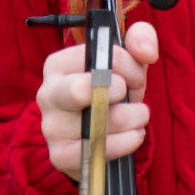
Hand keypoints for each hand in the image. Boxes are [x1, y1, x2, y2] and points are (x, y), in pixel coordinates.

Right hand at [36, 20, 158, 179]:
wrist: (103, 131)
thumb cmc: (113, 90)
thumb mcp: (128, 60)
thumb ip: (141, 39)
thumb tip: (146, 51)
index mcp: (58, 64)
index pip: (96, 56)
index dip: (127, 64)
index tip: (134, 75)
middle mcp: (48, 94)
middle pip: (78, 91)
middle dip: (116, 92)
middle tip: (128, 94)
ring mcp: (51, 127)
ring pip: (95, 125)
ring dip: (130, 120)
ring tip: (138, 117)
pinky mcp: (61, 155)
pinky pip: (95, 151)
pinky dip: (123, 144)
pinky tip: (133, 136)